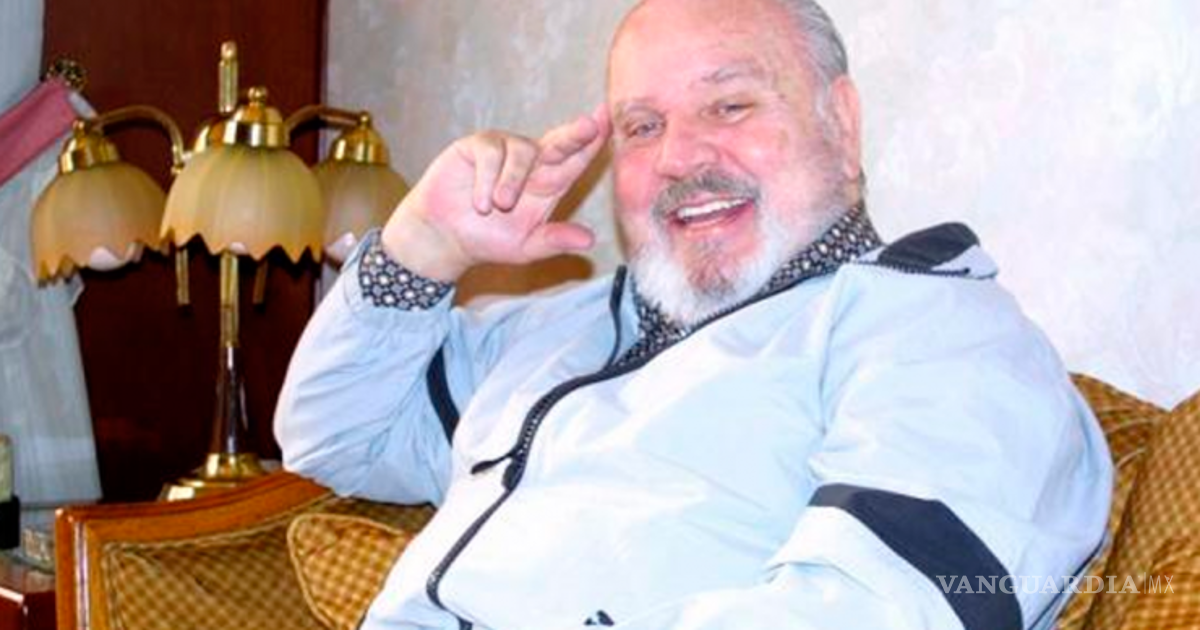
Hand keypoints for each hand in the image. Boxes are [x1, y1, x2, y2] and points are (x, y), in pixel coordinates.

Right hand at [381, 106, 611, 281]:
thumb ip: (555, 241)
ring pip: (521, 150)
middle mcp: (532, 162)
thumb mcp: (526, 247)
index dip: (592, 143)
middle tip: (589, 126)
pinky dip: (487, 178)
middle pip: (559, 143)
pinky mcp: (478, 146)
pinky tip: (480, 201)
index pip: (576, 161)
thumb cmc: (488, 240)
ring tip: (498, 206)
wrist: (444, 238)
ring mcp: (504, 150)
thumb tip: (589, 241)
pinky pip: (491, 152)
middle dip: (575, 134)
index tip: (608, 124)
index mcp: (550, 184)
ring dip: (512, 180)